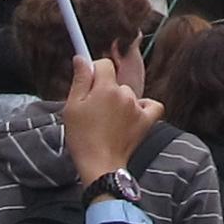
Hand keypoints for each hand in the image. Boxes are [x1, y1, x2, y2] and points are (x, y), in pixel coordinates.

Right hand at [61, 57, 163, 190]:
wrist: (100, 165)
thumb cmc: (83, 138)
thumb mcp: (72, 107)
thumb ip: (80, 80)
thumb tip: (81, 58)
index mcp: (106, 88)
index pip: (104, 64)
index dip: (94, 72)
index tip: (87, 83)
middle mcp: (125, 94)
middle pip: (115, 81)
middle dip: (104, 90)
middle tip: (93, 109)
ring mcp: (138, 107)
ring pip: (128, 94)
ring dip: (120, 101)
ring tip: (107, 120)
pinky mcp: (147, 121)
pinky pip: (151, 105)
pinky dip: (144, 107)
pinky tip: (132, 115)